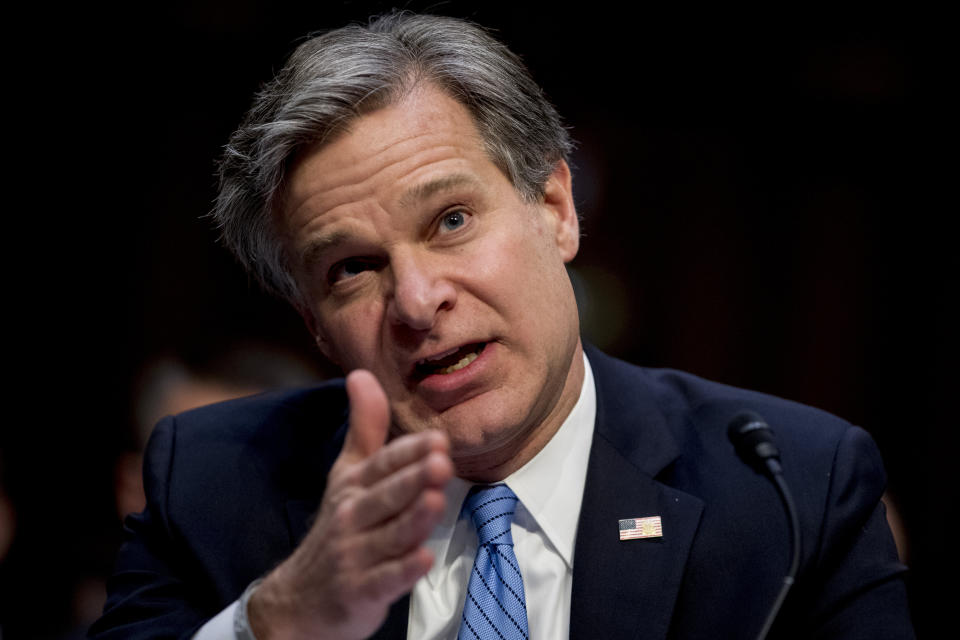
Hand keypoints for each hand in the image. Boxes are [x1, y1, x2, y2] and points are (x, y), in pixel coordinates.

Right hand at [248, 369, 452, 638]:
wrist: (299, 599)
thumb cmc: (338, 527)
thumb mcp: (346, 475)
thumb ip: (364, 427)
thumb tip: (361, 373)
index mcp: (353, 486)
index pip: (382, 464)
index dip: (409, 453)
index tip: (436, 440)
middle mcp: (352, 517)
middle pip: (386, 496)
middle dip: (413, 479)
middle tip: (441, 463)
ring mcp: (355, 556)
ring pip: (390, 535)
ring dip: (413, 519)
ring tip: (436, 501)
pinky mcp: (361, 592)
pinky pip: (385, 581)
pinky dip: (404, 571)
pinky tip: (423, 559)